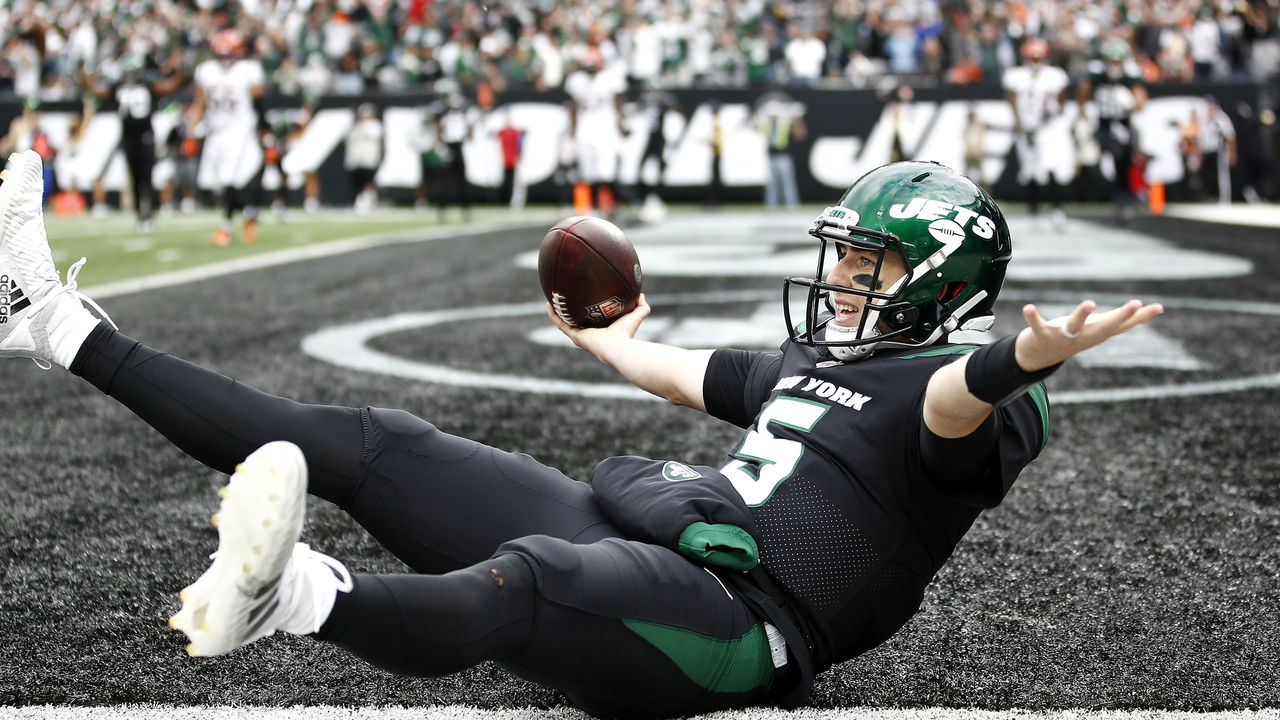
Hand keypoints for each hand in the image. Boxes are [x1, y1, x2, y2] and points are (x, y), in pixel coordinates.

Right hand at [547, 293, 651, 360]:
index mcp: (600, 333)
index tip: (584, 305)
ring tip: (552, 300)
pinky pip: (560, 323)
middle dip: (569, 313)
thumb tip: (641, 294)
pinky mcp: (574, 336)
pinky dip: (553, 314)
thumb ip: (641, 306)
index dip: (586, 314)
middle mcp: (587, 335)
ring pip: (564, 323)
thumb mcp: (636, 316)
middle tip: (564, 300)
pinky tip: (549, 303)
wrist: (617, 347)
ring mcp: (579, 336)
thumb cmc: (627, 334)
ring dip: (557, 312)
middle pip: (575, 323)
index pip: (591, 323)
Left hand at [1015, 299, 1163, 371]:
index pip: (1123, 324)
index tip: (1159, 307)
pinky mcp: (1042, 335)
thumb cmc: (1075, 336)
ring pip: (1075, 326)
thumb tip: (1157, 309)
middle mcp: (1084, 335)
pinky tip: (1028, 308)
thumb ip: (1126, 320)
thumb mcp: (1102, 328)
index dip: (1140, 316)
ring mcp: (1063, 337)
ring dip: (1081, 315)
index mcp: (1098, 332)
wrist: (1038, 358)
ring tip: (1090, 303)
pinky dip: (1033, 317)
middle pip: (1105, 326)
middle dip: (1121, 315)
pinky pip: (1037, 326)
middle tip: (1136, 303)